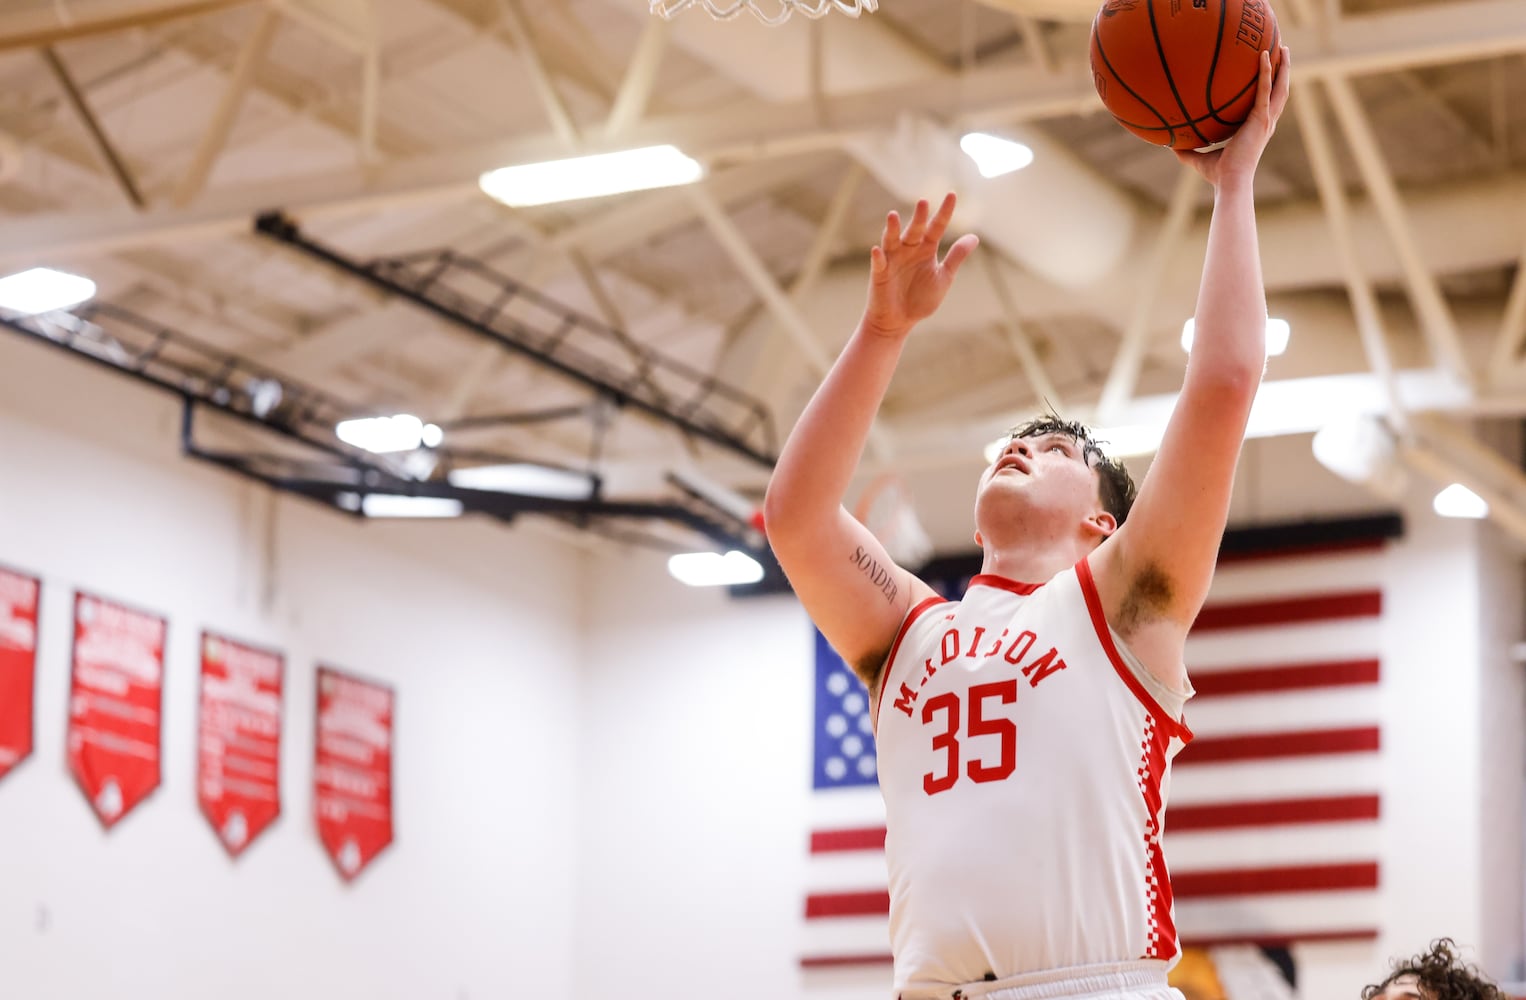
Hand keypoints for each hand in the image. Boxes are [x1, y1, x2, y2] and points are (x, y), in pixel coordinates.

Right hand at [864, 193, 978, 337]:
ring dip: (892, 228)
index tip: (952, 194)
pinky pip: (878, 263)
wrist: (899, 321)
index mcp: (926, 249)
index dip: (944, 212)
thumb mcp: (944, 277)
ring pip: (892, 240)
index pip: (937, 226)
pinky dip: (877, 257)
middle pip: (915, 230)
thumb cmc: (920, 299)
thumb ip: (956, 256)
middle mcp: (909, 249)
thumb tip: (975, 237)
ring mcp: (893, 260)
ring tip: (893, 216)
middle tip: (924, 202)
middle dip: (919, 217)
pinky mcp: (880, 274)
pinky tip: (878, 250)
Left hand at [1176, 44, 1290, 187]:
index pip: (1266, 104)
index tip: (1269, 74)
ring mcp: (1265, 120)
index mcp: (1256, 129)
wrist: (1229, 182)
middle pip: (1279, 92)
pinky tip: (1263, 55)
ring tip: (1282, 47)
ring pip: (1279, 87)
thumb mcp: (1197, 158)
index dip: (1270, 89)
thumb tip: (1167, 144)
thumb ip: (1186, 149)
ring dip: (1282, 66)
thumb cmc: (1217, 175)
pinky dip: (1266, 72)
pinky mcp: (1260, 119)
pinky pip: (1264, 89)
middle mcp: (1265, 123)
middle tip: (1282, 52)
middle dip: (1283, 71)